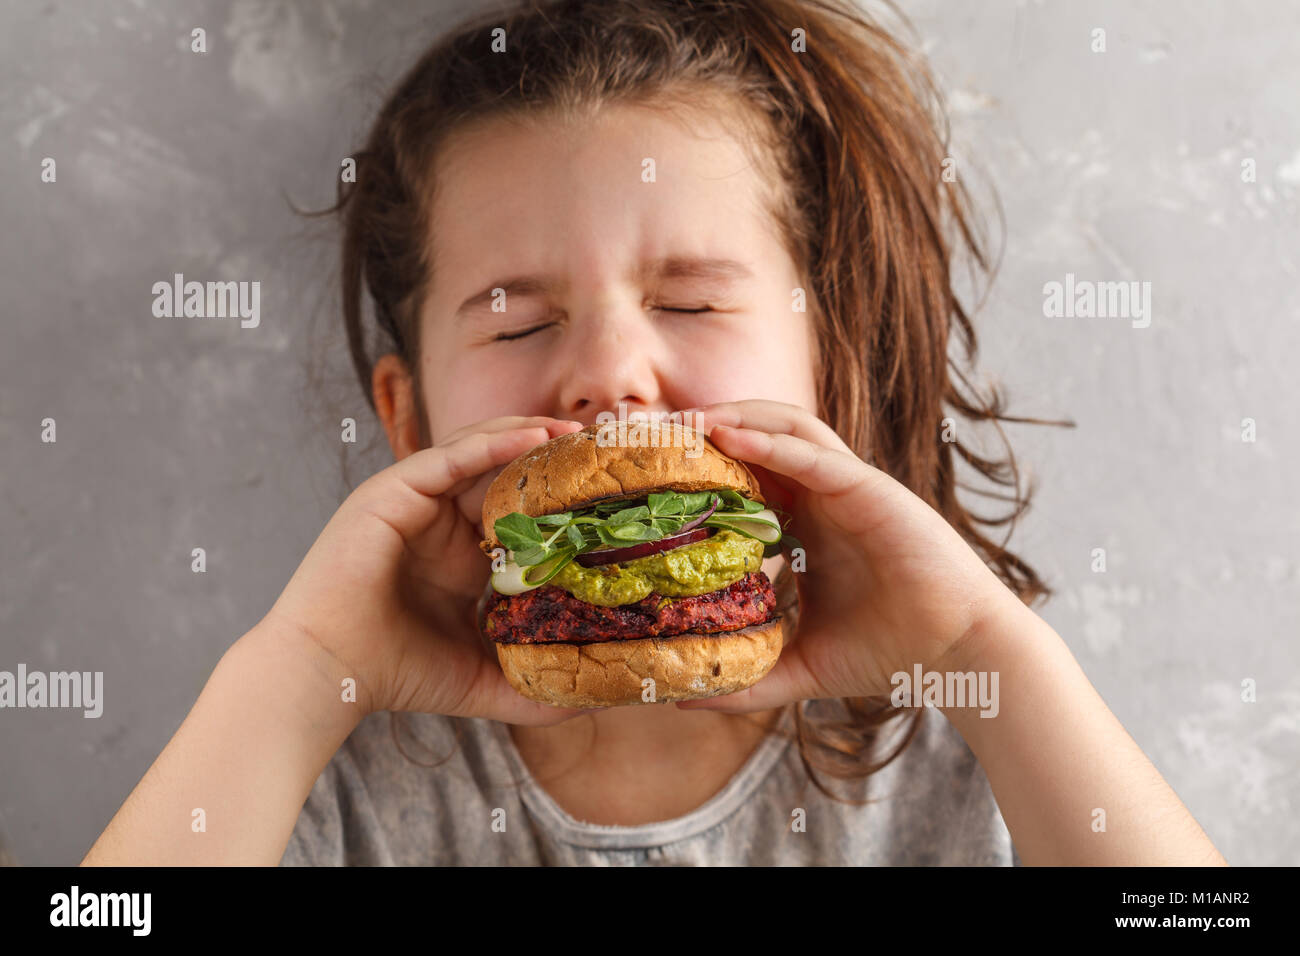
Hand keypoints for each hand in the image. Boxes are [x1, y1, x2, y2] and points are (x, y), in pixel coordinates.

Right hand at [264, 416, 592, 723]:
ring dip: (527, 436)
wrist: (328, 675)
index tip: (608, 493)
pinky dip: (491, 443)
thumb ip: (533, 688)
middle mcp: (439, 520)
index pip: (517, 508)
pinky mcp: (391, 492)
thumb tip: (595, 701)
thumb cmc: (396, 675)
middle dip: (549, 457)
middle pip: (502, 470)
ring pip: (478, 450)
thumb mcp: (482, 679)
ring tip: (572, 431)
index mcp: (460, 553)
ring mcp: (414, 501)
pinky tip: (532, 437)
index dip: (559, 496)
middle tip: (599, 449)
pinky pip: (448, 457)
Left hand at [672, 400, 1023, 711]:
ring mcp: (849, 488)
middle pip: (760, 440)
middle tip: (654, 434)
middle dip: (709, 429)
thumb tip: (684, 699)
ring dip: (736, 418)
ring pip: (788, 428)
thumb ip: (748, 679)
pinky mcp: (871, 490)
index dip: (701, 470)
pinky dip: (772, 443)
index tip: (650, 475)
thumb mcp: (801, 667)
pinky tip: (730, 438)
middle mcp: (825, 498)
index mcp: (808, 525)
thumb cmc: (889, 652)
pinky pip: (816, 455)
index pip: (747, 479)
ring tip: (688, 421)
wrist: (958, 655)